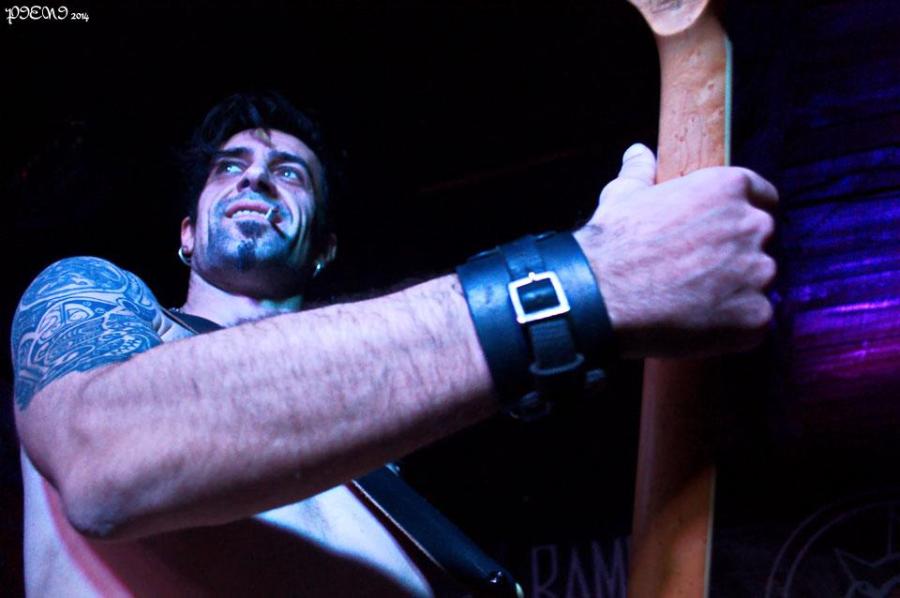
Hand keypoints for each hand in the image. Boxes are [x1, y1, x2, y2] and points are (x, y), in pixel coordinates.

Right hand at [574, 143, 777, 357]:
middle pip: (760, 241)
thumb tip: (638, 152)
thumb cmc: (612, 243)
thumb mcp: (623, 195)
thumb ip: (641, 171)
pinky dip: (732, 326)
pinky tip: (698, 326)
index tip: (722, 232)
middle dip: (736, 254)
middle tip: (696, 272)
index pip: (763, 196)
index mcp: (727, 188)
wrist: (599, 296)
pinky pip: (754, 320)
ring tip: (692, 302)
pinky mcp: (755, 315)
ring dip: (734, 291)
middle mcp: (752, 225)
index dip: (741, 214)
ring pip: (757, 282)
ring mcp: (758, 272)